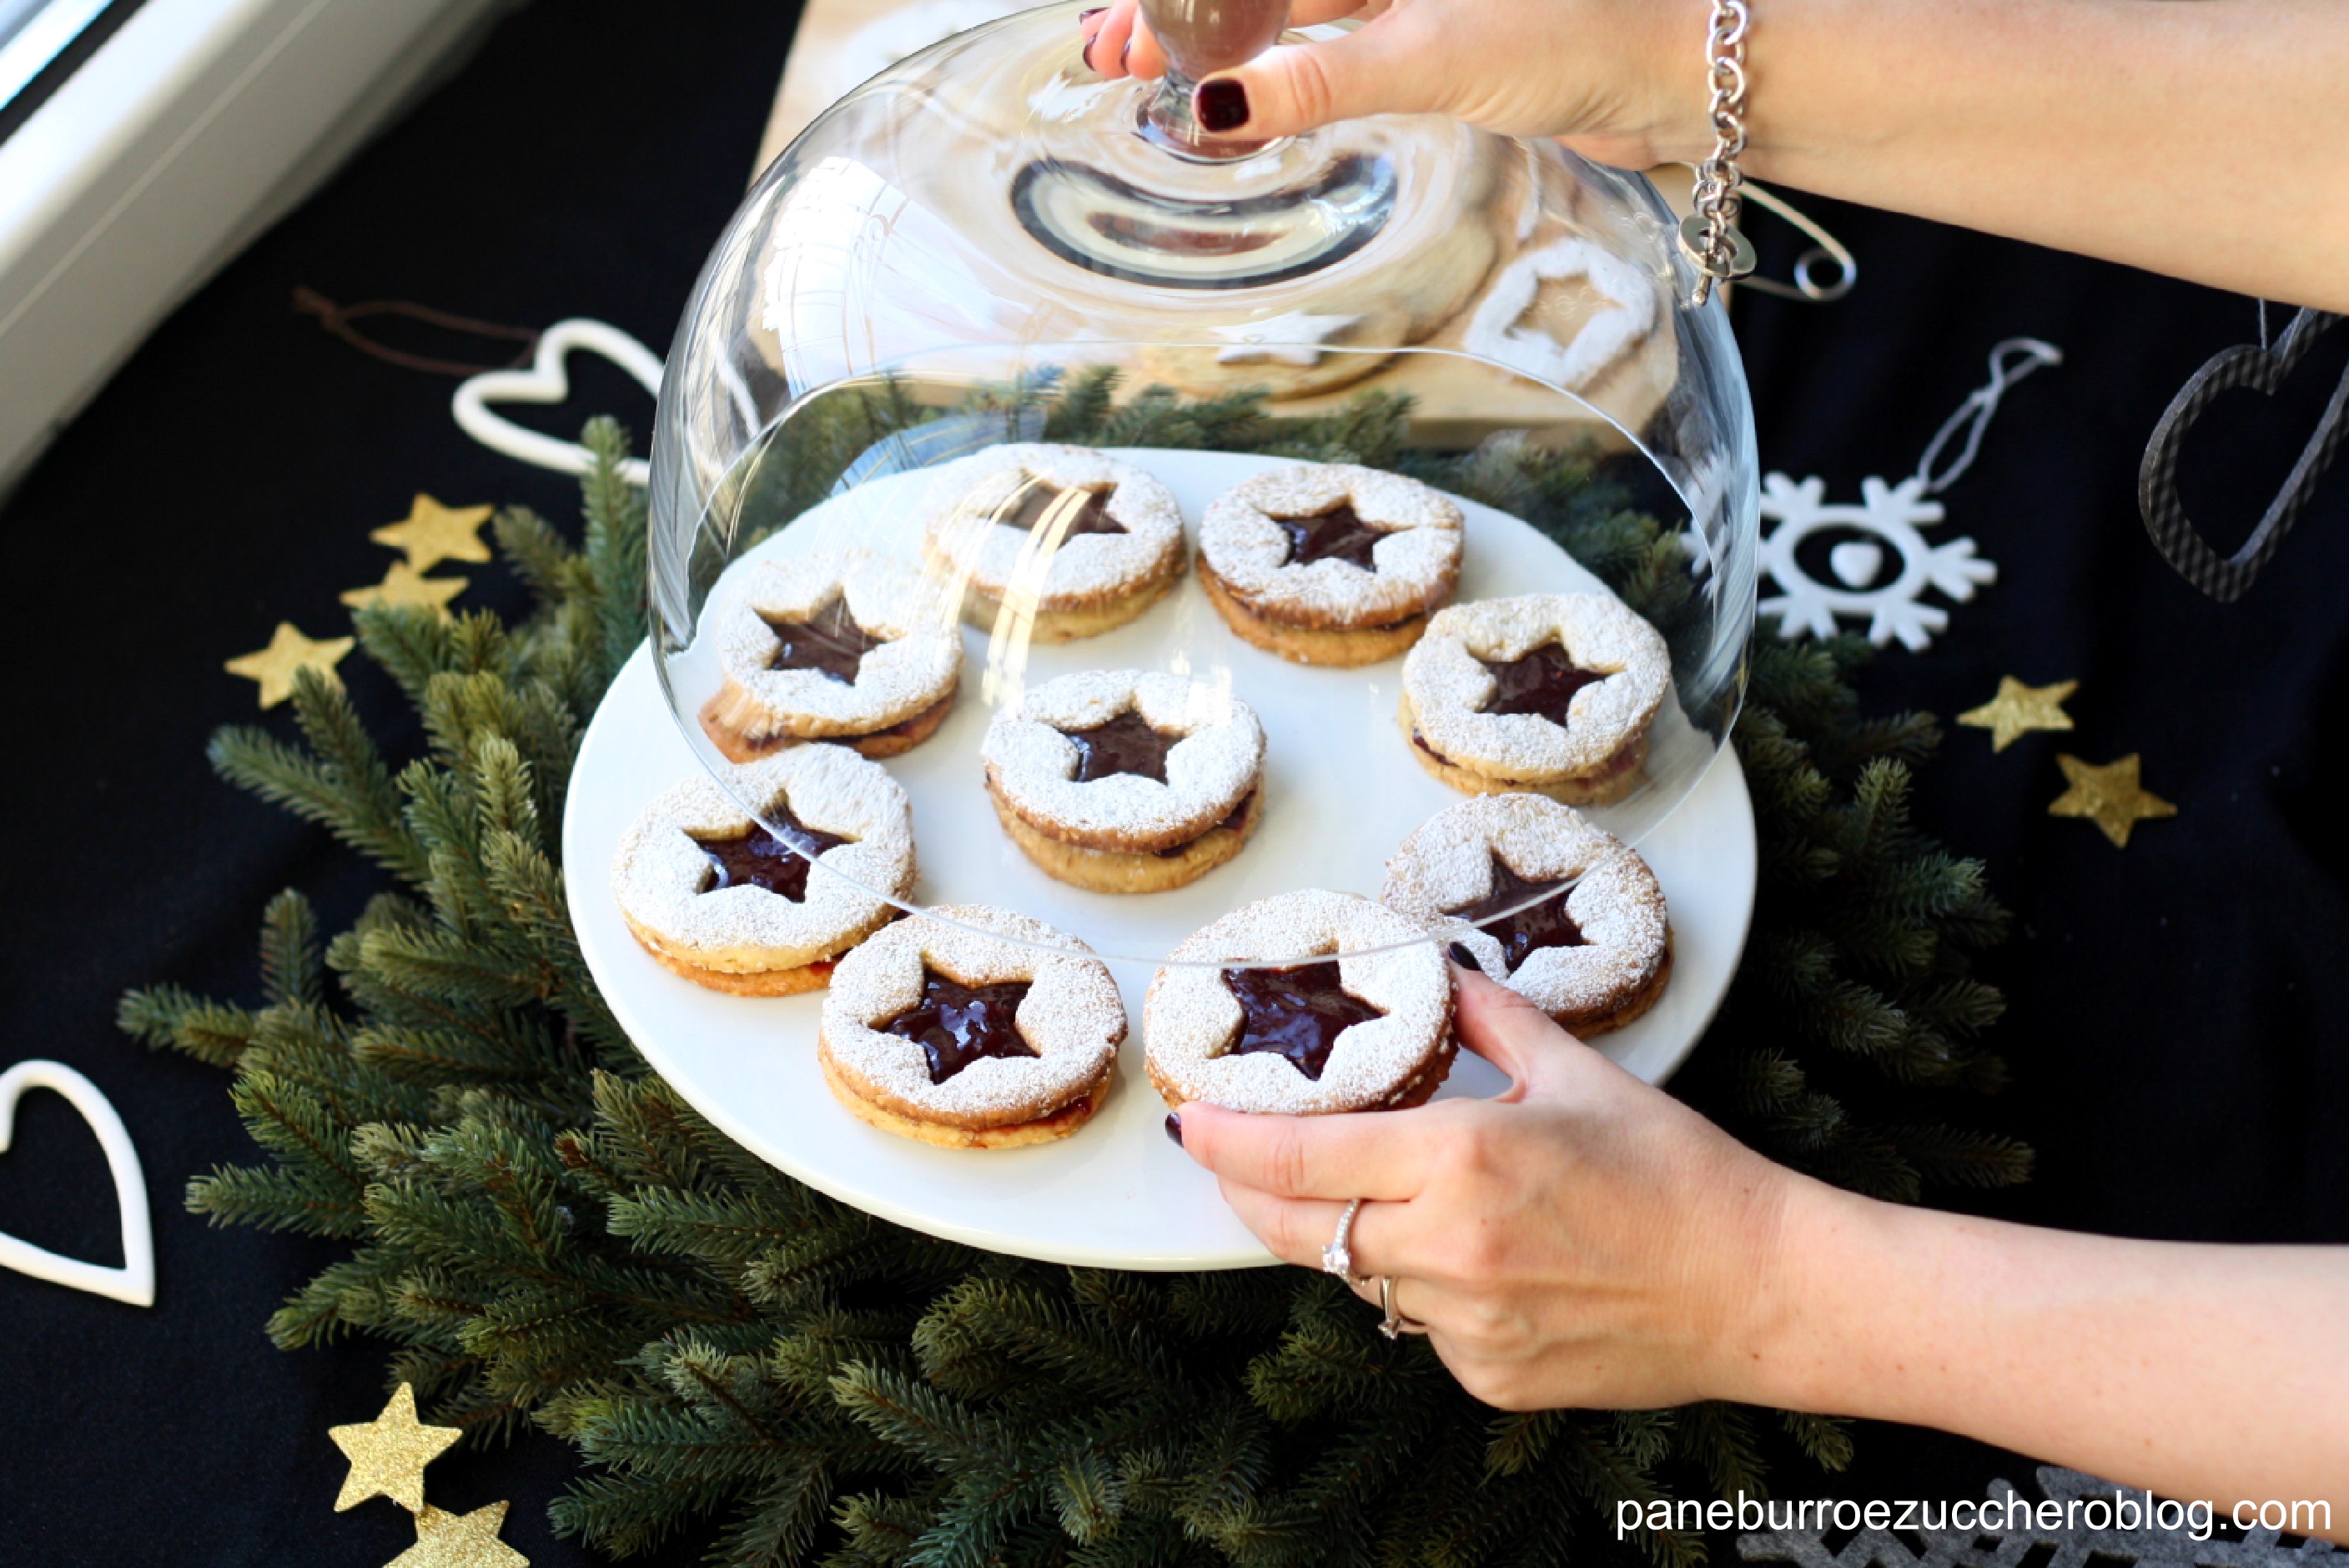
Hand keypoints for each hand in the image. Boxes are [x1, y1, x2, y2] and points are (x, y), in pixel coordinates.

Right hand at [1078, 0, 1708, 169]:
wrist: (1683, 71)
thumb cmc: (1577, 31)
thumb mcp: (1430, 55)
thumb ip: (1317, 82)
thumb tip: (1215, 109)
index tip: (1119, 29)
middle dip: (1189, 17)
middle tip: (1110, 60)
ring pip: (1295, 15)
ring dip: (1225, 50)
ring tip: (1150, 80)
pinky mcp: (1439, 34)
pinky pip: (1336, 49)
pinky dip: (1281, 75)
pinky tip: (1237, 99)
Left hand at [1171, 969, 1797, 1410]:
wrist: (1758, 1288)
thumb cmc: (1678, 1174)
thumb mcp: (1577, 1074)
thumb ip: (1490, 1018)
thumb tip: (1440, 973)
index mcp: (1460, 1161)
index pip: (1300, 1157)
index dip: (1230, 1143)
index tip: (1193, 1126)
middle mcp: (1448, 1249)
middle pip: (1298, 1230)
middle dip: (1252, 1196)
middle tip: (1234, 1163)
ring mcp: (1465, 1324)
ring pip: (1362, 1279)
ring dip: (1356, 1239)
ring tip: (1402, 1199)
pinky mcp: (1488, 1376)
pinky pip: (1422, 1327)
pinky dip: (1427, 1291)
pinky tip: (1488, 1262)